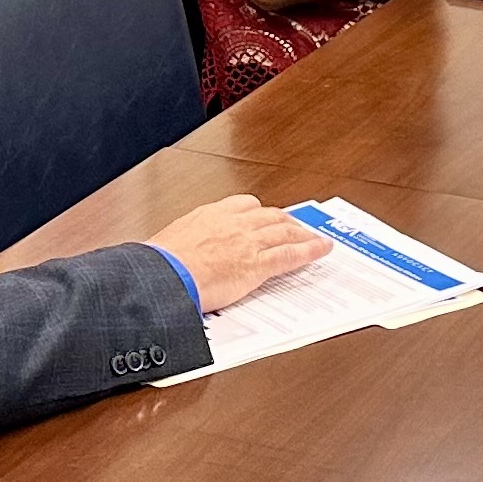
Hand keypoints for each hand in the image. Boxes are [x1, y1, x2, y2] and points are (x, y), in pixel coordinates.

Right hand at [149, 196, 331, 313]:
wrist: (164, 277)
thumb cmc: (160, 265)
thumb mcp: (168, 245)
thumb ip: (182, 246)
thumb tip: (171, 256)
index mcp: (209, 215)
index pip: (243, 204)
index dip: (258, 212)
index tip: (263, 215)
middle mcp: (233, 223)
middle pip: (269, 215)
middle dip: (285, 220)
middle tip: (295, 225)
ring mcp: (248, 242)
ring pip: (285, 231)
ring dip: (302, 233)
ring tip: (313, 237)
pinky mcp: (258, 264)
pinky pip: (291, 254)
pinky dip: (310, 251)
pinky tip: (321, 250)